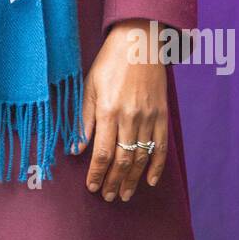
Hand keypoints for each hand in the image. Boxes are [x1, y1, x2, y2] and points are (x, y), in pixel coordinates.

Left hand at [74, 18, 168, 200]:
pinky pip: (161, 145)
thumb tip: (75, 148)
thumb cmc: (109, 62)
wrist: (139, 43)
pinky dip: (157, 165)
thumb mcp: (89, 86)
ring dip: (132, 179)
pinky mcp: (162, 114)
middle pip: (122, 159)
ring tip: (124, 194)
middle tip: (107, 197)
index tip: (92, 187)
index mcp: (108, 110)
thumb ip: (84, 119)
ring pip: (141, 156)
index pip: (102, 152)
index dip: (97, 173)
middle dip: (113, 181)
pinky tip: (151, 180)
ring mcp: (148, 117)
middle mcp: (129, 117)